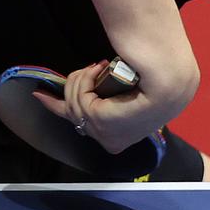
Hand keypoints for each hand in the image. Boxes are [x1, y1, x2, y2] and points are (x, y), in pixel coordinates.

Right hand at [33, 61, 154, 155]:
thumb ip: (109, 98)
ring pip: (74, 103)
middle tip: (89, 69)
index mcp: (117, 140)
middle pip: (72, 112)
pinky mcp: (102, 122)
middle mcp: (110, 143)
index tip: (40, 95)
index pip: (83, 126)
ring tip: (97, 67)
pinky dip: (84, 80)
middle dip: (73, 85)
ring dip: (81, 80)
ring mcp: (105, 135)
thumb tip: (97, 85)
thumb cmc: (155, 85)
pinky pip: (79, 98)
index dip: (57, 107)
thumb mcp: (128, 96)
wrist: (170, 80)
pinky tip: (96, 69)